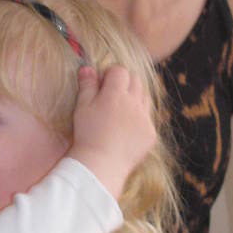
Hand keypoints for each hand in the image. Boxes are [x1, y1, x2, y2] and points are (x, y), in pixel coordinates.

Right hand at [68, 65, 155, 198]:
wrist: (101, 164)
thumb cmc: (87, 135)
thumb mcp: (82, 107)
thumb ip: (87, 85)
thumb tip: (88, 67)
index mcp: (116, 94)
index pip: (120, 70)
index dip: (110, 74)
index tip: (103, 83)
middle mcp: (134, 103)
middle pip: (136, 80)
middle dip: (125, 81)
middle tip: (112, 94)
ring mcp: (145, 118)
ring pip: (145, 97)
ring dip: (135, 97)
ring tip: (121, 110)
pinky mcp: (151, 133)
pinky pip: (148, 117)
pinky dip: (140, 117)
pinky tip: (127, 128)